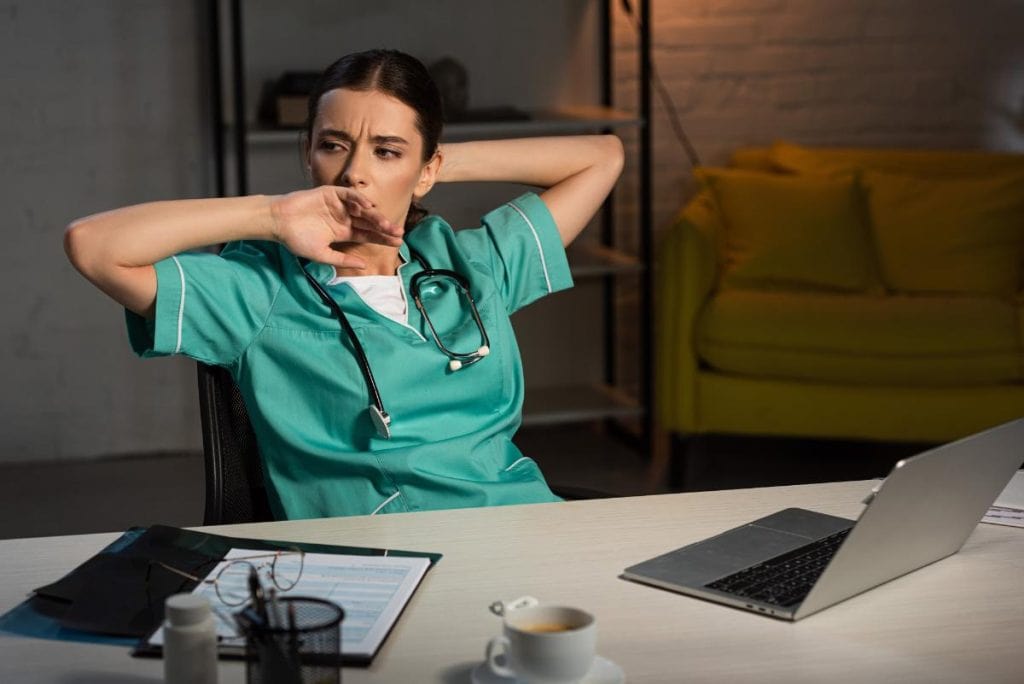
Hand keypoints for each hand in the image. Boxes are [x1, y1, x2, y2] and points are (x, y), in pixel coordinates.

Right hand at [268, 186, 401, 268]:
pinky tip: (368, 206)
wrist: (278, 222)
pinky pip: (348, 195)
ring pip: (362, 209)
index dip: (382, 238)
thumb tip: (364, 266)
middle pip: (369, 222)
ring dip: (375, 215)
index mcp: (344, 232)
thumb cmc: (296, 239)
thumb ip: (343, 259)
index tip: (397, 243)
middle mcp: (344, 218)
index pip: (368, 235)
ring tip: (387, 223)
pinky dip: (358, 199)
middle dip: (384, 228)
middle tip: (398, 233)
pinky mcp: (331, 193)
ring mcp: (338, 205)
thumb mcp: (322, 254)